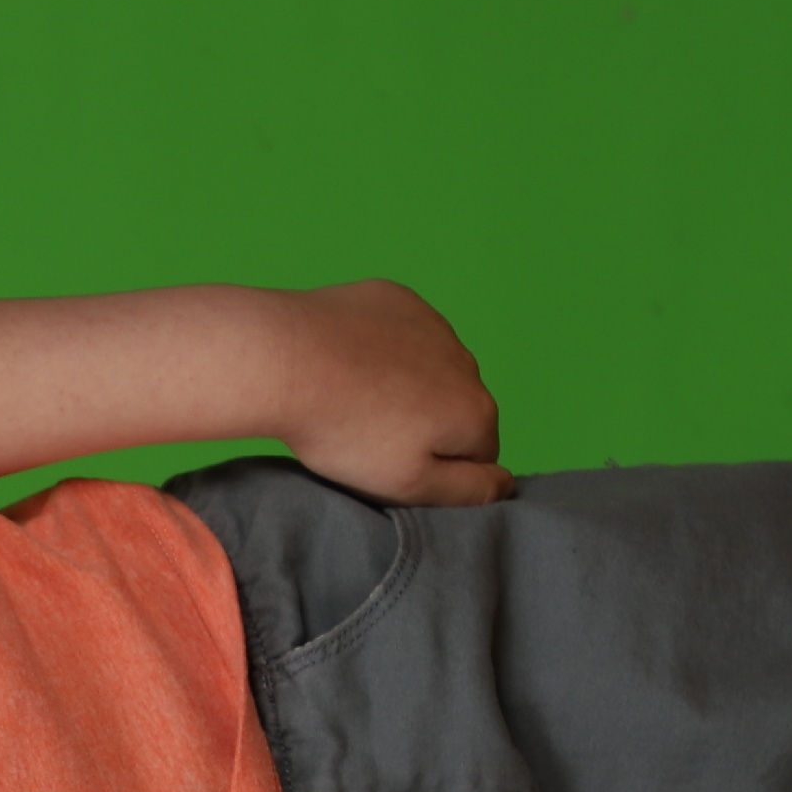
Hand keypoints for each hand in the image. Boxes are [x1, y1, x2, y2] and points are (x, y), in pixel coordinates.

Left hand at [278, 280, 511, 505]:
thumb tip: (506, 484)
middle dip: (422, 425)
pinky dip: (380, 348)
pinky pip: (399, 332)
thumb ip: (469, 491)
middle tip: (366, 438)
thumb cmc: (344, 431)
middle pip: (455, 408)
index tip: (393, 468)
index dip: (438, 469)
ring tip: (351, 400)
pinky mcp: (396, 300)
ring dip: (404, 385)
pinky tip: (344, 361)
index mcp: (477, 411)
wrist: (286, 360)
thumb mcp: (410, 484)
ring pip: (429, 368)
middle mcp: (468, 363)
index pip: (479, 454)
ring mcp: (433, 324)